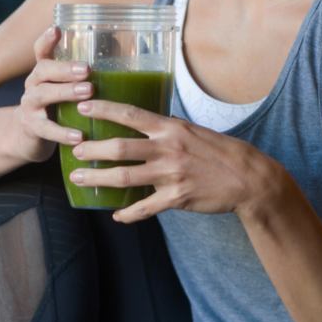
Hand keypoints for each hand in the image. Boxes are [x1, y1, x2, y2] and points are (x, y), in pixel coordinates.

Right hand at [10, 26, 92, 163]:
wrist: (29, 137)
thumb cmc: (56, 107)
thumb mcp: (65, 88)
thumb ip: (84, 76)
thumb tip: (123, 56)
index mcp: (43, 72)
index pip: (41, 50)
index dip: (47, 40)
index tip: (57, 29)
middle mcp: (33, 84)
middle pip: (43, 69)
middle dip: (65, 68)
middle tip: (87, 69)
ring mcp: (30, 106)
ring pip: (42, 95)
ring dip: (65, 92)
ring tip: (88, 92)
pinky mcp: (32, 128)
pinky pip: (47, 129)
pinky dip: (63, 132)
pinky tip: (79, 136)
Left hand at [66, 98, 280, 222]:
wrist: (248, 178)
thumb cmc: (219, 152)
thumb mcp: (193, 131)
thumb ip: (167, 130)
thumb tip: (144, 124)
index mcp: (170, 128)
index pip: (130, 114)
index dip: (104, 110)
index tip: (82, 106)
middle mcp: (168, 149)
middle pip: (120, 148)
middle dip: (92, 149)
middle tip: (73, 149)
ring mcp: (171, 174)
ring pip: (125, 177)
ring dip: (98, 178)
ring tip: (79, 179)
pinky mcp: (177, 198)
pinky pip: (146, 208)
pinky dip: (129, 214)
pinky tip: (117, 216)